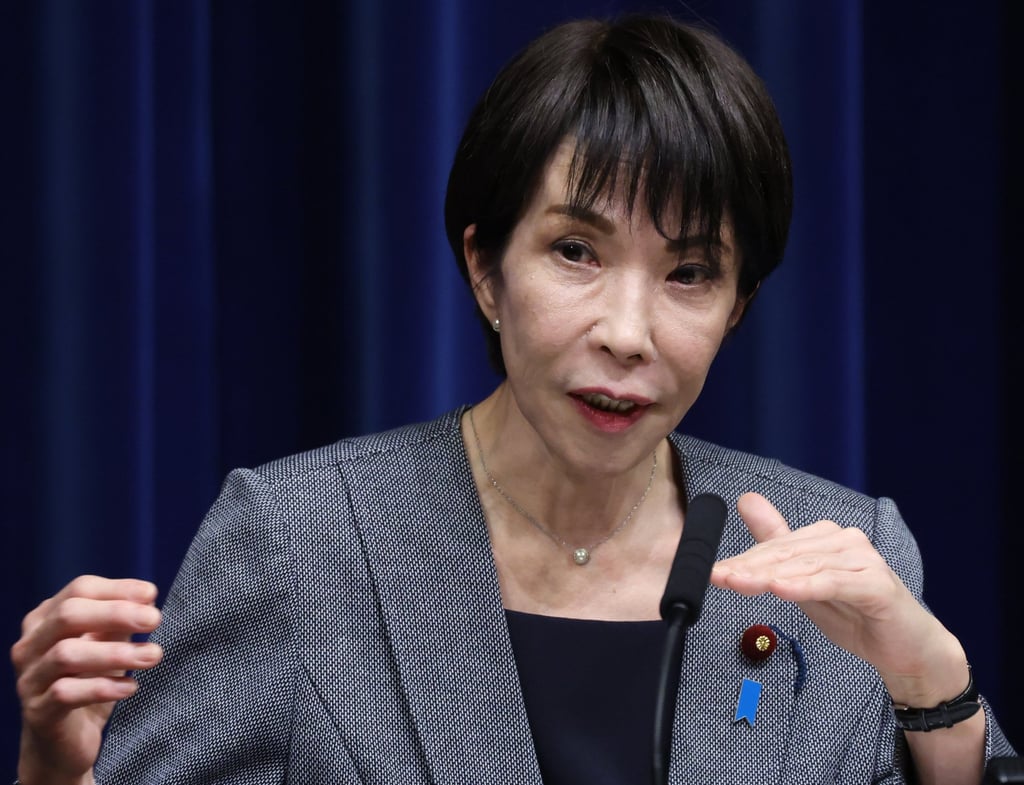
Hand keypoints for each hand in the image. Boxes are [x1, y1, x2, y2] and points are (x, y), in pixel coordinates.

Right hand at [12, 575, 163, 784]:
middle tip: (155, 620)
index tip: (152, 595)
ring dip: (116, 652)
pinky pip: (65, 693)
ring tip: (153, 655)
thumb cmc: (88, 685)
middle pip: (68, 615)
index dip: (117, 589)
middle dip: (116, 613)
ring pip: (66, 654)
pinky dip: (103, 687)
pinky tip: (131, 687)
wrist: (64, 744)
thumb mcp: (106, 646)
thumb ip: (118, 622)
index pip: (79, 590)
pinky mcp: (37, 712)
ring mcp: (29, 679)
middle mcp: (30, 645)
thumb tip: (147, 597)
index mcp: (45, 620)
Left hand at [710, 492, 967, 705]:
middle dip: (749, 567)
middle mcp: (844, 540)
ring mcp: (862, 560)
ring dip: (769, 576)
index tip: (712, 571)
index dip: (742, 560)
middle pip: (786, 554)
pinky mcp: (876, 585)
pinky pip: (834, 583)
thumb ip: (776, 544)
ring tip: (739, 583)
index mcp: (825, 537)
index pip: (775, 546)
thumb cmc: (855, 614)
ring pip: (806, 566)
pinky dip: (806, 586)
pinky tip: (781, 589)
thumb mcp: (804, 582)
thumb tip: (746, 499)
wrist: (906, 649)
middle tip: (718, 577)